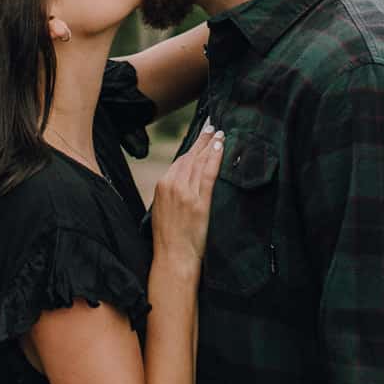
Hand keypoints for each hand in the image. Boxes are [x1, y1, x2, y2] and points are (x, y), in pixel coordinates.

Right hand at [150, 122, 224, 264]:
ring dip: (211, 144)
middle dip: (202, 139)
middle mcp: (172, 185)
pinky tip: (221, 147)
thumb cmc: (169, 239)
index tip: (201, 136)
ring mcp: (186, 193)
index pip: (180, 160)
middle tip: (213, 126)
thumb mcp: (163, 210)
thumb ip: (172, 194)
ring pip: (200, 162)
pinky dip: (215, 158)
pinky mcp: (199, 202)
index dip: (193, 147)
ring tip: (220, 133)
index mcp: (162, 185)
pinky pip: (209, 173)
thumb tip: (183, 182)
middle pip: (190, 156)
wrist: (173, 257)